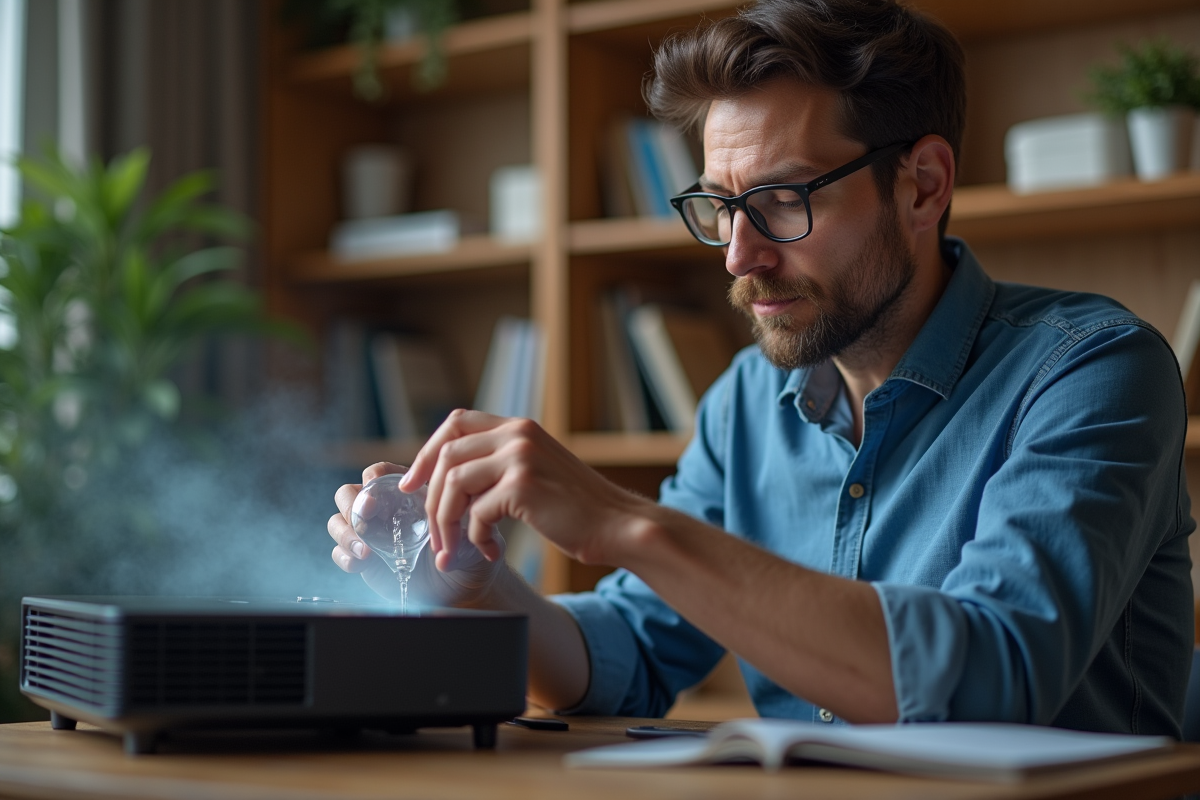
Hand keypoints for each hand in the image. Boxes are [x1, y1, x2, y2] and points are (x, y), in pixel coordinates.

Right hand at [329, 462, 505, 605]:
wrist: (461, 586)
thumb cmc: (467, 552)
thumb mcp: (469, 536)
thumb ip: (458, 532)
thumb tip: (443, 541)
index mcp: (407, 492)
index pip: (380, 473)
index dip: (373, 477)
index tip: (375, 488)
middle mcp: (383, 509)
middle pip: (349, 492)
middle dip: (352, 504)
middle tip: (365, 519)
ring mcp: (370, 533)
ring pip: (338, 520)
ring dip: (345, 532)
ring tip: (365, 551)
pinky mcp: (362, 558)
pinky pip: (339, 551)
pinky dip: (344, 556)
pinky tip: (361, 564)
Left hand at [400, 410, 652, 570]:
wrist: (617, 525)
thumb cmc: (576, 509)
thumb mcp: (537, 470)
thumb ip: (500, 464)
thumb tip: (449, 482)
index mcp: (519, 427)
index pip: (455, 423)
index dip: (426, 453)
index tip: (412, 484)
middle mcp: (517, 434)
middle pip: (446, 454)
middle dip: (429, 498)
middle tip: (432, 532)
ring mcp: (520, 457)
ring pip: (452, 484)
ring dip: (445, 522)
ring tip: (452, 550)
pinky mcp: (523, 486)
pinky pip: (476, 513)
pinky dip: (475, 538)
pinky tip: (491, 552)